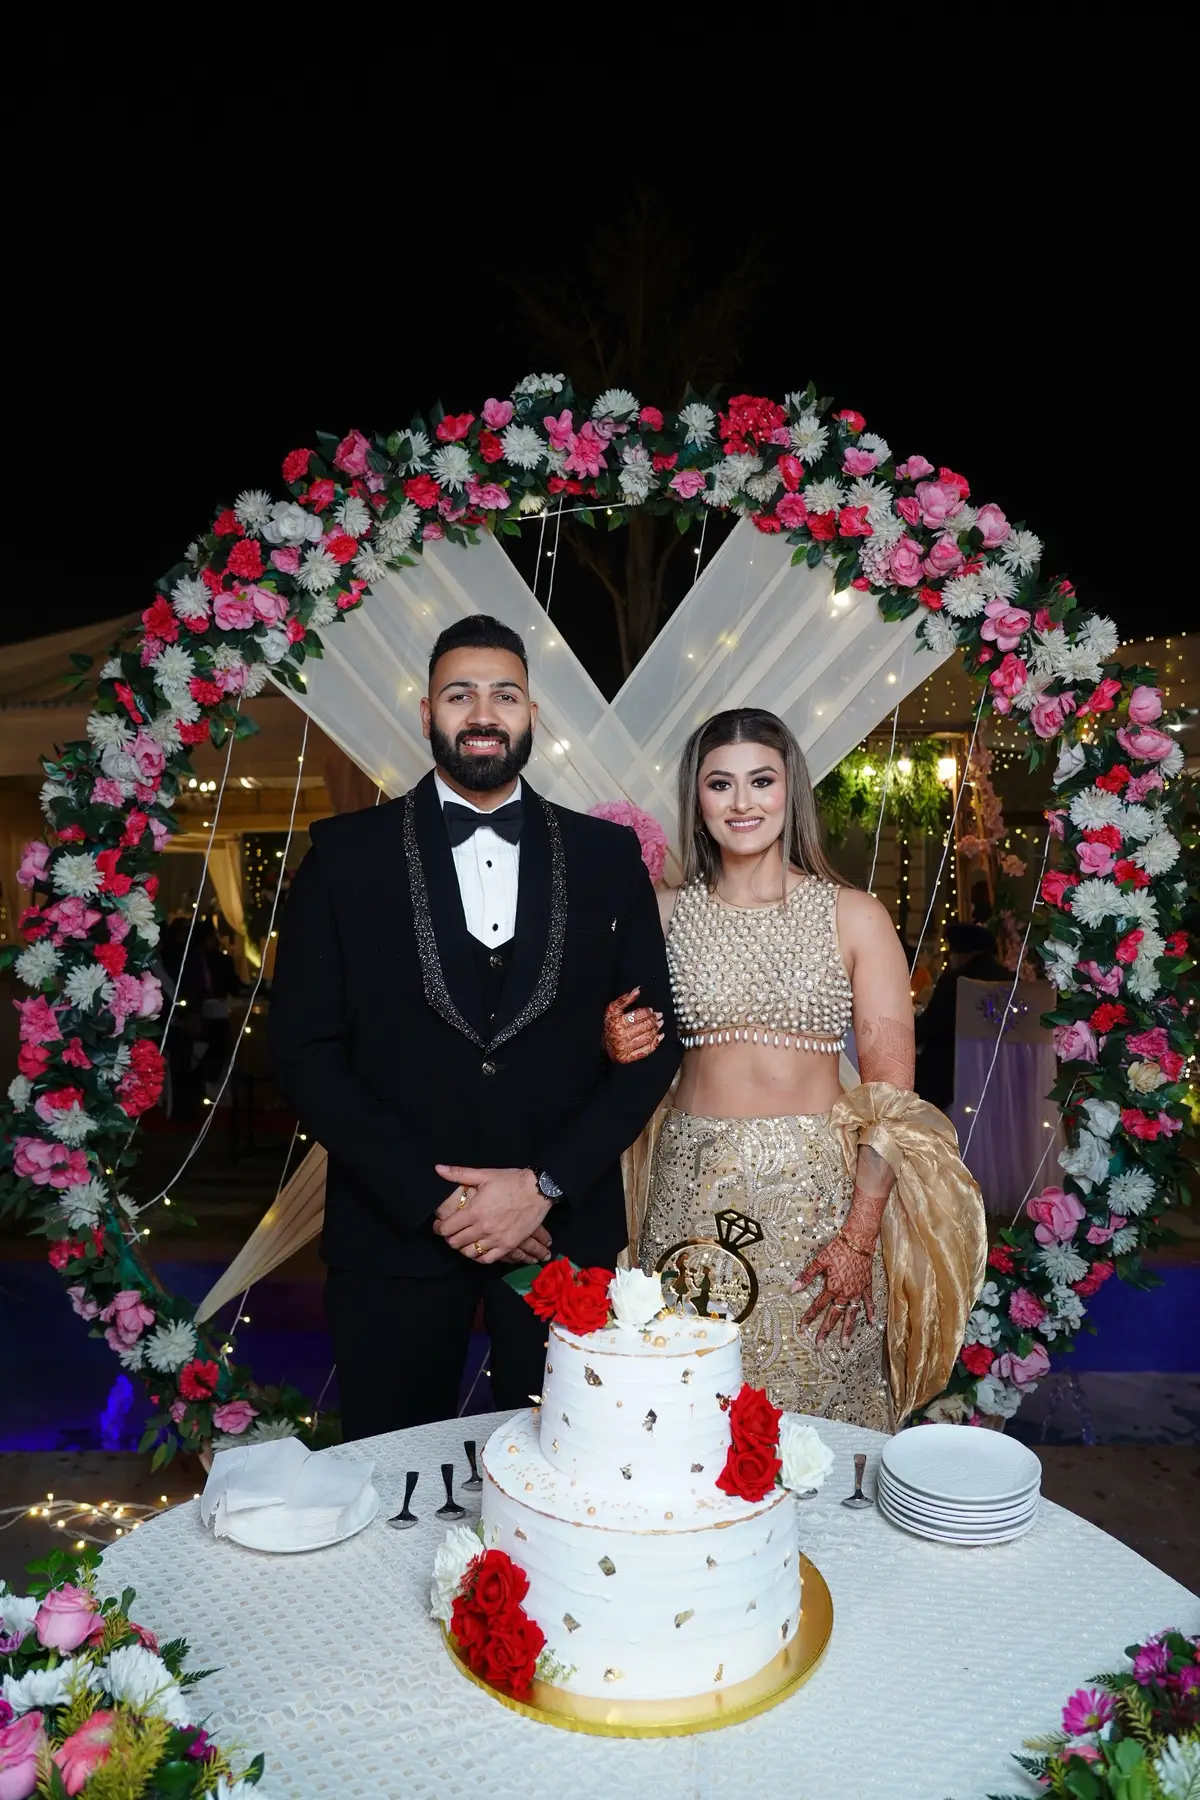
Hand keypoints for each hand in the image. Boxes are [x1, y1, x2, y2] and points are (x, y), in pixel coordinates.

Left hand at [433, 1166, 551, 1263]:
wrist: (537, 1191)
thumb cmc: (511, 1181)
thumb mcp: (484, 1174)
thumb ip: (459, 1174)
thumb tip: (438, 1169)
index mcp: (474, 1211)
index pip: (446, 1228)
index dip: (439, 1228)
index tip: (439, 1225)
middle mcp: (483, 1228)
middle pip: (455, 1243)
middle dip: (449, 1237)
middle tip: (452, 1232)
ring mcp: (496, 1239)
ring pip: (469, 1253)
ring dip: (463, 1248)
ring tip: (464, 1240)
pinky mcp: (508, 1245)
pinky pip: (487, 1259)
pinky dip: (480, 1256)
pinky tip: (479, 1249)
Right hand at [604, 987, 663, 1063]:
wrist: (603, 1044)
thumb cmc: (609, 1025)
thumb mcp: (612, 1010)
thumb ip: (625, 999)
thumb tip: (637, 990)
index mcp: (616, 1022)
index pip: (637, 1016)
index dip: (647, 1012)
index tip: (651, 1010)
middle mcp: (620, 1035)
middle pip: (643, 1027)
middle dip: (654, 1020)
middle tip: (659, 1016)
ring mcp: (624, 1048)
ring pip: (646, 1038)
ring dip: (656, 1030)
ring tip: (660, 1024)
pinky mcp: (628, 1058)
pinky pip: (645, 1051)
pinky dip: (655, 1043)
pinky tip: (659, 1036)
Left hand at [791, 1231, 876, 1348]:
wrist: (858, 1241)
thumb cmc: (837, 1249)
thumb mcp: (819, 1261)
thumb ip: (806, 1276)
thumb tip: (792, 1288)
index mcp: (832, 1288)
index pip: (817, 1306)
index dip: (809, 1317)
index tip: (802, 1328)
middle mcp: (845, 1293)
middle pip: (834, 1316)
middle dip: (826, 1331)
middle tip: (820, 1345)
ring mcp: (857, 1292)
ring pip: (852, 1315)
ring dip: (848, 1330)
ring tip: (845, 1344)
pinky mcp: (866, 1286)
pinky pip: (868, 1302)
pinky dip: (871, 1312)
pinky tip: (872, 1323)